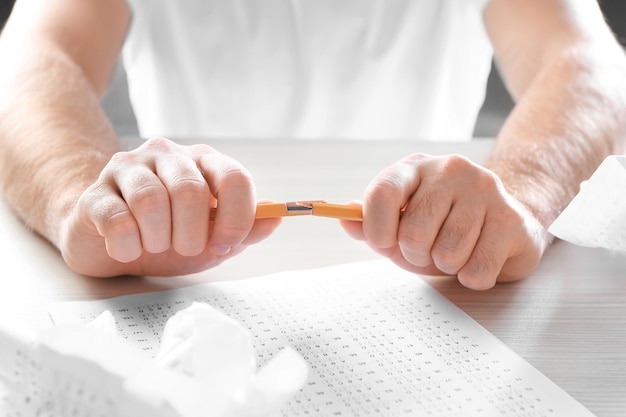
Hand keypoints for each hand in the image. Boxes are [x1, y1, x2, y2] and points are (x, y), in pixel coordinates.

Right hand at [58, 137, 281, 276]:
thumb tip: (277, 217)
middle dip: (192, 233)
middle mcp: (166, 155)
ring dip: (159, 238)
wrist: (110, 240)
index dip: (236, 217)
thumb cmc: (168, 236)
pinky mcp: (95, 192)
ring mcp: (128, 168)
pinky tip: (128, 250)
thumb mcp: (213, 238)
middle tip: (186, 248)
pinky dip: (128, 246)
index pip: (233, 177)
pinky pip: (117, 218)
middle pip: (191, 189)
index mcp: (203, 162)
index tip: (225, 244)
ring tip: (155, 246)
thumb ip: (245, 229)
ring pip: (151, 200)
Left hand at [340, 153, 548, 289]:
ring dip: (447, 266)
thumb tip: (343, 218)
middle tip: (428, 250)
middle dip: (416, 255)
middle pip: (414, 232)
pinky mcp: (511, 218)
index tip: (384, 244)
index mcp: (415, 167)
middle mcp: (450, 169)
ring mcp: (485, 190)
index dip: (377, 228)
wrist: (505, 223)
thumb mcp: (401, 225)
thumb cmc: (443, 227)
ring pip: (448, 253)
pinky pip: (477, 270)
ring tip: (456, 251)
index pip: (383, 193)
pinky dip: (473, 277)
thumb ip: (370, 225)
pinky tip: (479, 258)